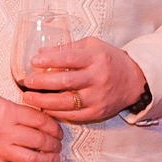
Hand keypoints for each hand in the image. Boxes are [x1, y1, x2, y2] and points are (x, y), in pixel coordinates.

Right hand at [0, 92, 61, 161]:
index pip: (40, 121)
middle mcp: (5, 132)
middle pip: (39, 140)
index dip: (54, 127)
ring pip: (31, 159)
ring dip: (47, 160)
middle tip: (58, 145)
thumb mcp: (0, 101)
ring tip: (53, 159)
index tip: (58, 131)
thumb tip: (42, 123)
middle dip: (54, 144)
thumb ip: (21, 112)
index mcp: (8, 113)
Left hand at [21, 38, 149, 123]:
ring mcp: (97, 97)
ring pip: (66, 102)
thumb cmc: (110, 60)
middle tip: (28, 81)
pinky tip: (44, 107)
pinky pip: (72, 115)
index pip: (69, 58)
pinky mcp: (97, 112)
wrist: (134, 81)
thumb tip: (41, 53)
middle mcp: (98, 78)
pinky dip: (56, 112)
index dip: (50, 60)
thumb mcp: (93, 46)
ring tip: (29, 97)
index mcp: (97, 58)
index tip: (34, 61)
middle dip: (42, 82)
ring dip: (44, 100)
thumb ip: (68, 48)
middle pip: (65, 82)